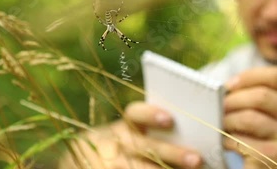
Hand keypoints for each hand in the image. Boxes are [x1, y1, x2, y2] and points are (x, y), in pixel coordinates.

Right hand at [59, 101, 202, 168]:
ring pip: (139, 168)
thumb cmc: (113, 148)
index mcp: (121, 127)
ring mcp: (110, 163)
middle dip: (172, 153)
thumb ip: (146, 134)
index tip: (169, 119)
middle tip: (196, 158)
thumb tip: (187, 135)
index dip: (150, 115)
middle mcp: (114, 144)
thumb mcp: (121, 136)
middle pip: (145, 146)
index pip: (135, 114)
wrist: (80, 163)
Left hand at [223, 66, 276, 168]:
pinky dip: (231, 140)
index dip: (249, 77)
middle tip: (218, 106)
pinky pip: (247, 143)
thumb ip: (259, 98)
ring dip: (229, 119)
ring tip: (221, 123)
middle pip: (261, 96)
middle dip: (233, 100)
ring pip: (251, 119)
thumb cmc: (273, 137)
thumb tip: (227, 90)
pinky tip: (226, 141)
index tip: (228, 85)